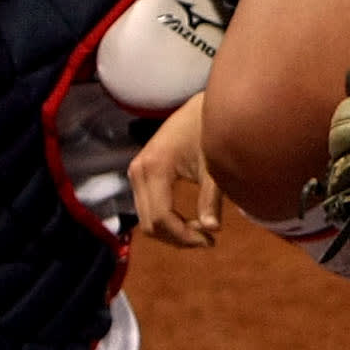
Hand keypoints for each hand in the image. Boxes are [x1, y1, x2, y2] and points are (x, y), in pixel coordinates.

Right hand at [130, 94, 220, 248]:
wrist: (199, 108)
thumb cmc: (209, 132)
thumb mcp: (213, 166)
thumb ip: (211, 198)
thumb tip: (213, 230)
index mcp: (154, 167)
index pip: (161, 217)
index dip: (184, 237)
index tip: (210, 240)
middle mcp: (138, 171)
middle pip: (150, 223)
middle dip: (178, 238)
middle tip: (207, 239)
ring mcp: (136, 172)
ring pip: (147, 220)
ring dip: (172, 232)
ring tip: (201, 230)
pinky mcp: (140, 174)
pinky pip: (148, 209)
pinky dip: (167, 221)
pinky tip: (190, 221)